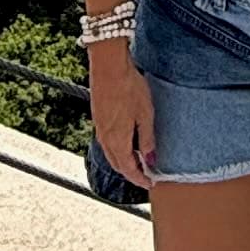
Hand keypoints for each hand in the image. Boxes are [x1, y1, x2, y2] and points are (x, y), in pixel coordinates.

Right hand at [89, 40, 154, 185]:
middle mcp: (105, 138)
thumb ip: (147, 139)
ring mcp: (100, 128)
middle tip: (145, 177)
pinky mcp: (98, 118)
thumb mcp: (145, 115)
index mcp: (118, 140)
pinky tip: (125, 144)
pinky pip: (106, 143)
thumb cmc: (129, 87)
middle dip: (131, 173)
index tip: (149, 184)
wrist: (108, 66)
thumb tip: (150, 160)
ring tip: (137, 163)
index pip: (128, 168)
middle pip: (117, 164)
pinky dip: (117, 151)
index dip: (139, 178)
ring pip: (110, 154)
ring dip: (123, 163)